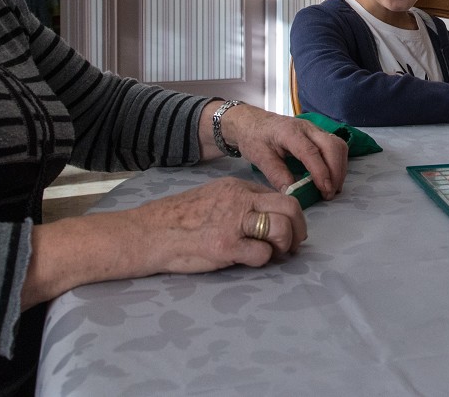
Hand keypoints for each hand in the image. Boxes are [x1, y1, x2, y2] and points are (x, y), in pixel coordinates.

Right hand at [136, 177, 305, 272]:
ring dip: (285, 245)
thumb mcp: (213, 197)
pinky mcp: (225, 246)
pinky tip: (251, 261)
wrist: (149, 232)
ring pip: (281, 228)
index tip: (291, 230)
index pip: (279, 196)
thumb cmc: (179, 219)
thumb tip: (266, 217)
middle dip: (299, 228)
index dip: (291, 215)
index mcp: (238, 187)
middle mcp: (240, 200)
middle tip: (295, 245)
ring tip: (277, 254)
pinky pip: (261, 253)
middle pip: (289, 207)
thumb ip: (240, 203)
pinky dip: (263, 260)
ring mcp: (233, 223)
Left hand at [221, 104, 348, 197]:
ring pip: (338, 145)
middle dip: (336, 171)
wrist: (252, 122)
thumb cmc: (254, 137)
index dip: (320, 171)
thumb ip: (277, 175)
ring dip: (340, 168)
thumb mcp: (260, 158)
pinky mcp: (318, 135)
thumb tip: (293, 193)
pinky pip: (336, 147)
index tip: (324, 189)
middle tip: (329, 193)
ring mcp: (315, 130)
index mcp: (289, 132)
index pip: (311, 151)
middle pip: (332, 146)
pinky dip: (338, 163)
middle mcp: (307, 128)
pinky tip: (332, 178)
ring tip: (332, 188)